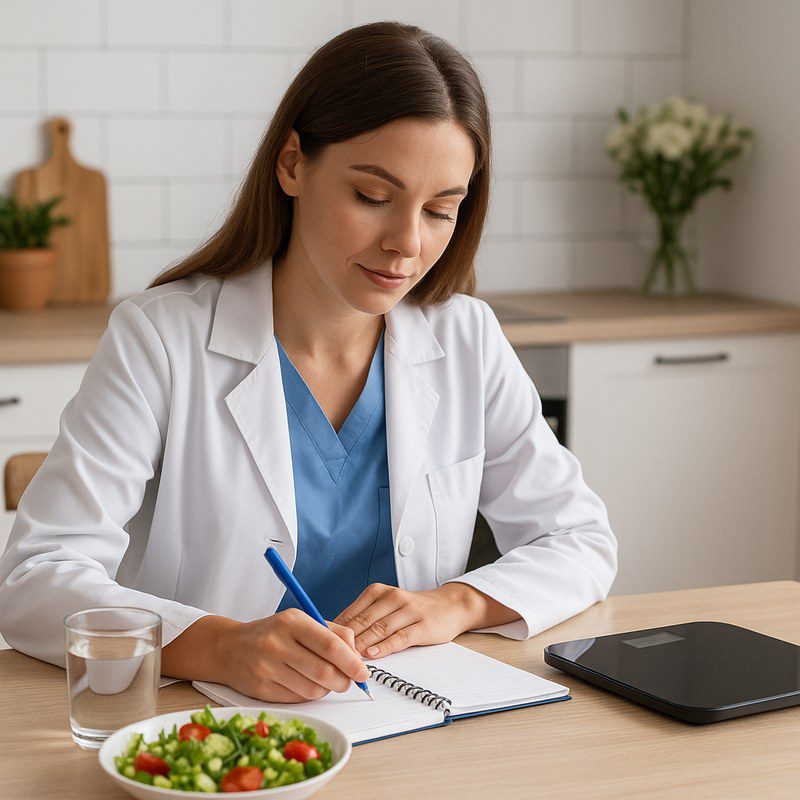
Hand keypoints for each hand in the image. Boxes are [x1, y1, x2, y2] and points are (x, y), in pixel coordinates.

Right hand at [216, 608, 369, 702]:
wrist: (230, 648)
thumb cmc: (273, 633)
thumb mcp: (301, 621)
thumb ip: (334, 633)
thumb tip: (357, 656)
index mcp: (291, 622)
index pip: (330, 646)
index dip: (352, 662)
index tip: (364, 672)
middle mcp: (277, 644)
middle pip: (324, 672)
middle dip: (344, 680)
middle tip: (349, 680)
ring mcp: (267, 668)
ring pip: (313, 690)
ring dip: (327, 689)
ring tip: (325, 679)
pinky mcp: (262, 690)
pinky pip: (298, 700)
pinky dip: (309, 695)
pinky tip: (306, 684)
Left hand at [333, 583, 476, 658]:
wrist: (449, 605)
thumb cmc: (412, 610)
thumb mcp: (386, 606)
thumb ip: (363, 618)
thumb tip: (333, 637)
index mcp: (377, 592)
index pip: (350, 613)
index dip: (335, 632)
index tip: (321, 647)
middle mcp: (391, 597)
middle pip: (362, 622)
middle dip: (346, 642)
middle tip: (330, 659)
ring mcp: (408, 610)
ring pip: (379, 629)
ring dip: (362, 646)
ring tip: (348, 660)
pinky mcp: (422, 625)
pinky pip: (400, 637)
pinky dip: (385, 647)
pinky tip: (373, 656)